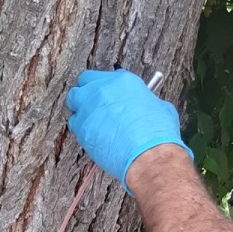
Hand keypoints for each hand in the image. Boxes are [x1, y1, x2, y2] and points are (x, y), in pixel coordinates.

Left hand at [65, 69, 192, 190]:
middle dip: (87, 92)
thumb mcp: (160, 107)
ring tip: (91, 121)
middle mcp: (103, 90)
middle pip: (83, 83)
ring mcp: (90, 108)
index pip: (105, 76)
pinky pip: (74, 124)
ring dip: (80, 109)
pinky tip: (92, 136)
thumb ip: (145, 101)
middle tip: (94, 104)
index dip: (105, 87)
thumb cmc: (157, 133)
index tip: (107, 95)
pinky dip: (80, 129)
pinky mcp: (82, 128)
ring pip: (73, 101)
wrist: (148, 154)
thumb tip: (143, 105)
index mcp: (123, 81)